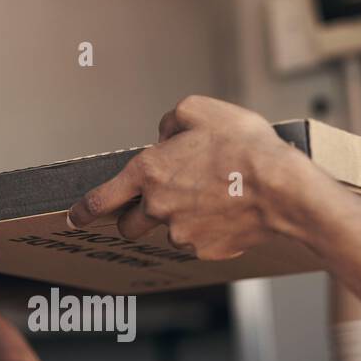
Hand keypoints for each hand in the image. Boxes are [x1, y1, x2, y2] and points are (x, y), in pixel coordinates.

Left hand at [68, 95, 320, 259]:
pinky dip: (209, 232)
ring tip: (212, 199)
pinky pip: (199, 244)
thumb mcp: (200, 110)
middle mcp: (157, 207)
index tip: (75, 219)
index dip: (84, 211)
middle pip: (130, 226)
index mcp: (148, 172)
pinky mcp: (207, 251)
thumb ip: (171, 121)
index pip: (101, 199)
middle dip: (136, 217)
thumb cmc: (244, 146)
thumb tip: (163, 138)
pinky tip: (230, 213)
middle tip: (161, 202)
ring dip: (179, 221)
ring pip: (168, 233)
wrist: (285, 190)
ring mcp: (181, 233)